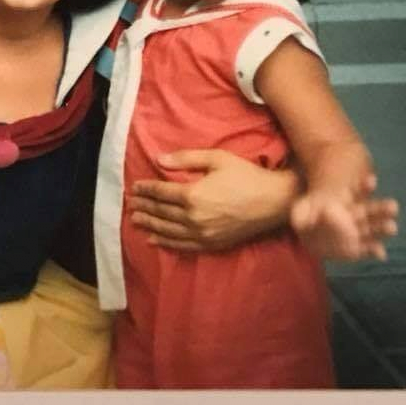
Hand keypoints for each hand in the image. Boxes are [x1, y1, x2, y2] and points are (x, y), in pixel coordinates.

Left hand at [128, 148, 298, 251]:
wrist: (274, 202)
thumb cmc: (246, 176)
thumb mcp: (217, 159)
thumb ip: (186, 159)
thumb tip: (159, 159)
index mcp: (193, 195)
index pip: (161, 193)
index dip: (146, 190)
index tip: (135, 187)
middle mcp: (193, 218)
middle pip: (161, 212)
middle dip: (144, 207)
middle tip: (131, 205)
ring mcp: (202, 234)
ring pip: (168, 230)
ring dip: (150, 225)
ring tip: (135, 221)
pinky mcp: (211, 244)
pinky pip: (182, 245)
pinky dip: (165, 242)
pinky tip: (154, 239)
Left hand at [291, 173, 398, 260]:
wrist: (306, 238)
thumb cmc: (304, 220)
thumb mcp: (299, 213)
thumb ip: (303, 213)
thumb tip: (314, 216)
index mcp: (344, 203)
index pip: (357, 192)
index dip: (364, 186)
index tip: (372, 180)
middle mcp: (355, 216)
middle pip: (371, 210)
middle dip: (383, 208)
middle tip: (394, 206)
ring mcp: (356, 233)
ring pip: (373, 229)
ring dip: (383, 227)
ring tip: (392, 227)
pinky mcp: (355, 249)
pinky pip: (367, 249)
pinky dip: (375, 251)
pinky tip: (381, 254)